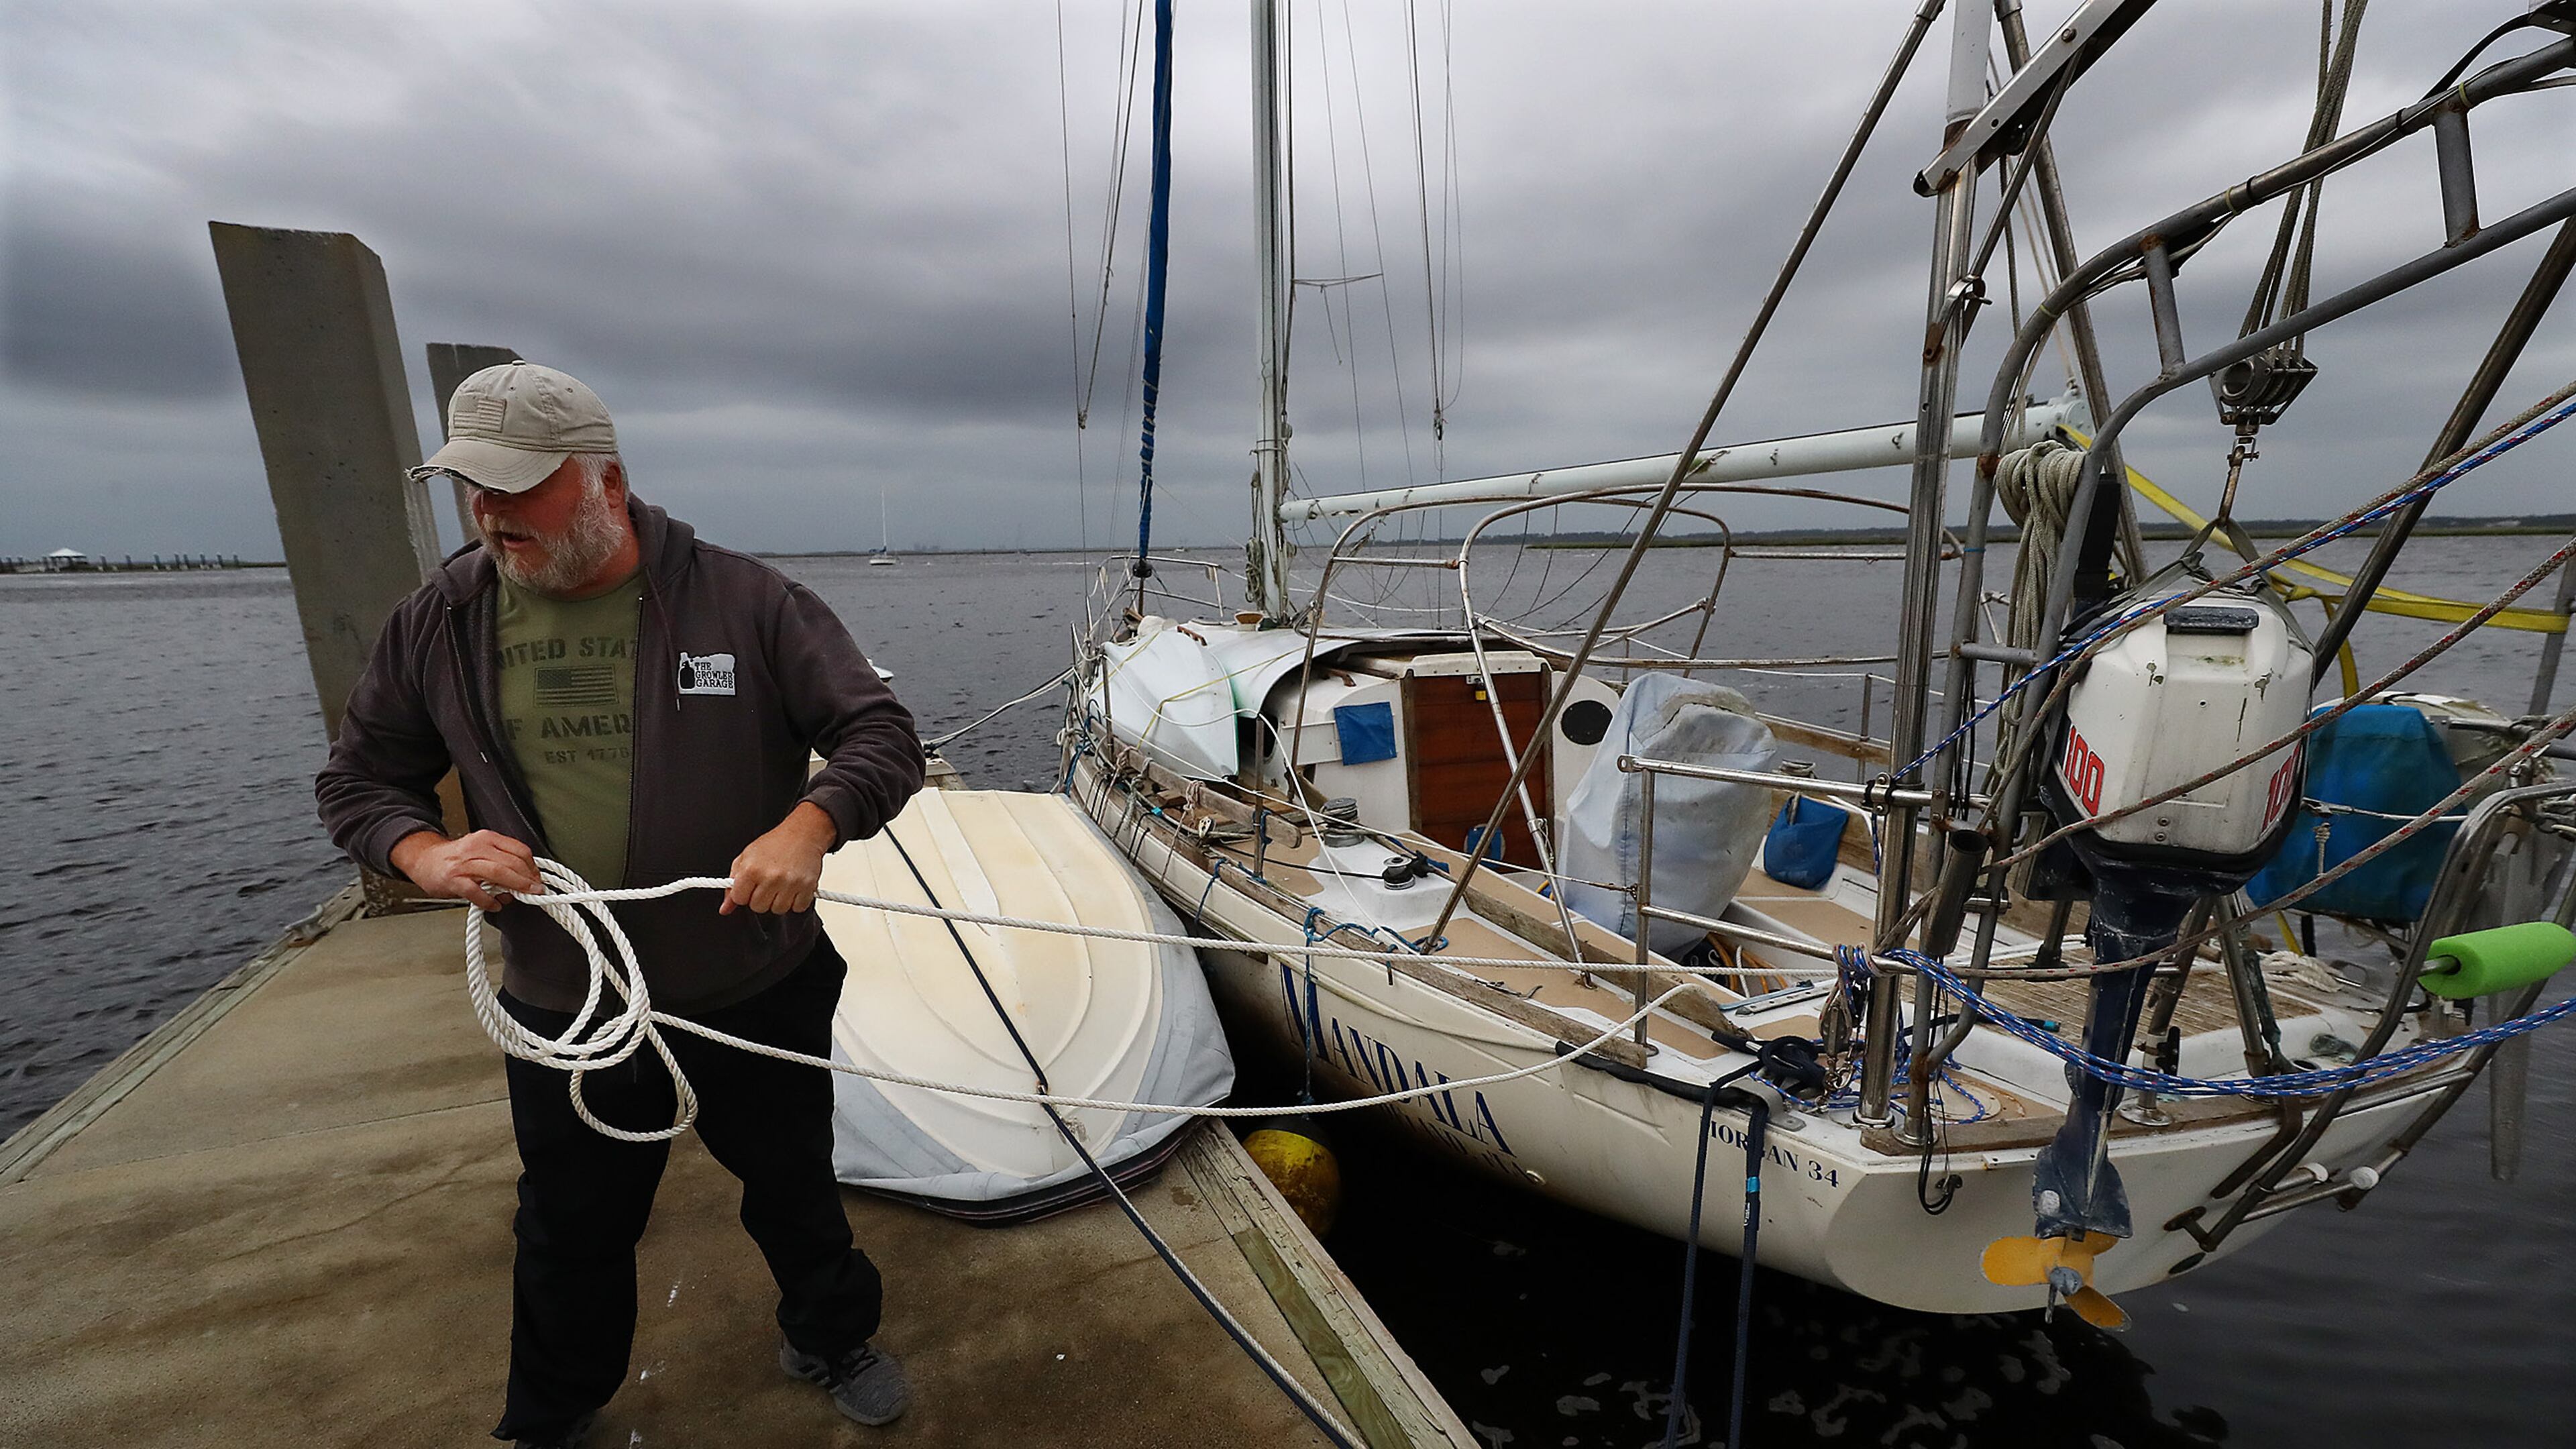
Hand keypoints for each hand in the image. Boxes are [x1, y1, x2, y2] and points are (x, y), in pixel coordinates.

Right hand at [390, 829, 539, 909]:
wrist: (425, 861)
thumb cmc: (456, 859)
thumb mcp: (481, 851)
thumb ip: (502, 862)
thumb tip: (525, 880)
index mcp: (487, 838)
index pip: (519, 850)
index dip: (532, 866)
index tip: (537, 879)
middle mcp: (477, 848)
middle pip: (512, 862)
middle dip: (528, 879)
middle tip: (535, 890)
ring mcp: (464, 864)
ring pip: (498, 873)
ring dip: (515, 887)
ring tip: (522, 896)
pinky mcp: (454, 880)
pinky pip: (477, 892)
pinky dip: (489, 901)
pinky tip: (495, 905)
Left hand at [722, 802, 838, 915]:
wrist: (803, 833)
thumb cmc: (775, 843)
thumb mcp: (746, 858)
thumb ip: (732, 884)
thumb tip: (725, 908)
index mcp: (751, 869)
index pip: (739, 899)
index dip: (744, 894)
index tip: (750, 887)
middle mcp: (770, 877)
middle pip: (758, 907)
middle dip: (762, 898)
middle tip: (768, 883)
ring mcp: (789, 883)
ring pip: (778, 910)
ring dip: (779, 900)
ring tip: (782, 884)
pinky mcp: (807, 887)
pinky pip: (797, 908)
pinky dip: (796, 901)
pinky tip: (794, 887)